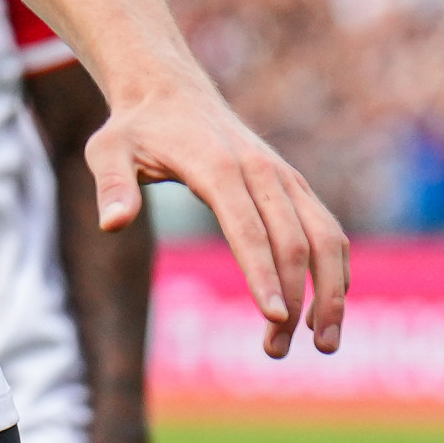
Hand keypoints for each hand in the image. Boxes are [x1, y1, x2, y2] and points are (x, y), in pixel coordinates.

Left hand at [86, 81, 346, 358]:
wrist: (171, 90)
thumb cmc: (135, 129)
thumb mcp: (107, 150)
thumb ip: (112, 186)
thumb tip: (111, 224)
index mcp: (219, 168)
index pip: (250, 230)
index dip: (264, 274)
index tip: (273, 317)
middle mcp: (263, 173)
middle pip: (294, 242)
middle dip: (297, 300)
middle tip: (279, 352)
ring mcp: (285, 178)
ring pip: (326, 238)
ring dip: (331, 291)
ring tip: (323, 344)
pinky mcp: (294, 186)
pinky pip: (327, 230)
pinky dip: (335, 270)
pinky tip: (326, 309)